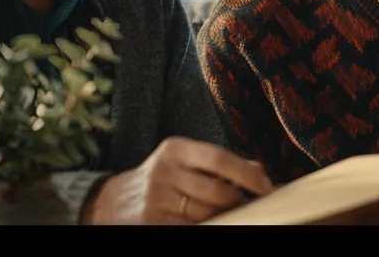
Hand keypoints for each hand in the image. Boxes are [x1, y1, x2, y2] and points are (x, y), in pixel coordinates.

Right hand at [82, 136, 274, 224]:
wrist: (109, 202)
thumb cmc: (159, 180)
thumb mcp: (183, 161)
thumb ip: (220, 164)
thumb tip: (263, 175)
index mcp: (175, 150)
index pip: (219, 159)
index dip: (249, 175)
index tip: (269, 188)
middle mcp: (163, 170)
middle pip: (218, 193)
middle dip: (238, 203)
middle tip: (246, 206)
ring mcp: (155, 199)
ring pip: (207, 215)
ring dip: (223, 218)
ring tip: (221, 215)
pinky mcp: (150, 222)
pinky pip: (192, 229)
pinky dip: (206, 227)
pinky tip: (206, 223)